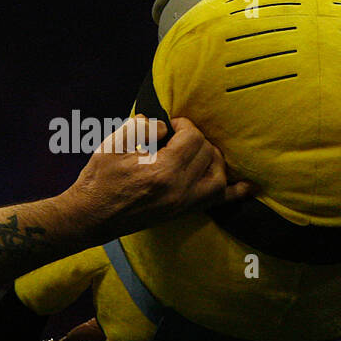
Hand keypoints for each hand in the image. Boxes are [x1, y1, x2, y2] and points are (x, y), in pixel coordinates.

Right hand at [68, 116, 255, 239]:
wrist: (91, 216)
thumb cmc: (98, 179)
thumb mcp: (115, 144)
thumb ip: (144, 128)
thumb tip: (166, 127)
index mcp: (161, 171)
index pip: (192, 138)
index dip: (184, 125)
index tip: (171, 125)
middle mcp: (178, 190)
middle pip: (209, 154)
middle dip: (198, 139)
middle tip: (180, 137)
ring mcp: (183, 204)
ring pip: (219, 176)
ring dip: (214, 158)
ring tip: (199, 151)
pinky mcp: (182, 212)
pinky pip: (217, 202)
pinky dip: (235, 192)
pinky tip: (249, 186)